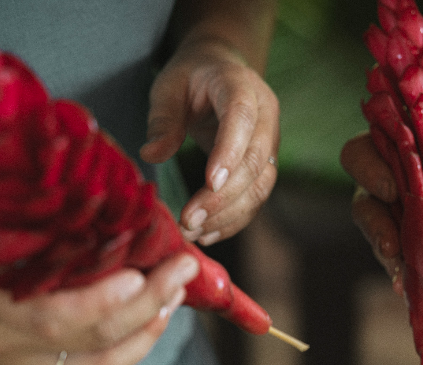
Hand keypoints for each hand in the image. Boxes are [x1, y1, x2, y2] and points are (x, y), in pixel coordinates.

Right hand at [0, 209, 198, 364]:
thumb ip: (41, 220)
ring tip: (174, 298)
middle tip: (183, 269)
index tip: (150, 267)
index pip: (61, 316)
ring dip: (148, 335)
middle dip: (151, 307)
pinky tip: (148, 323)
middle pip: (95, 343)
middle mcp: (6, 347)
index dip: (112, 298)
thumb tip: (113, 199)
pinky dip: (127, 350)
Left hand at [139, 38, 279, 244]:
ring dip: (229, 214)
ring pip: (260, 185)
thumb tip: (152, 155)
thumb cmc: (191, 78)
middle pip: (256, 161)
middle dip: (224, 196)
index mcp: (241, 86)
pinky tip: (207, 234)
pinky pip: (256, 198)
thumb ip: (163, 120)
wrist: (220, 72)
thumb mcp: (168, 87)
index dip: (229, 152)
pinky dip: (234, 220)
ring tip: (193, 232)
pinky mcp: (265, 166)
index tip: (209, 183)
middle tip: (189, 220)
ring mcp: (270, 143)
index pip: (242, 119)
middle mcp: (265, 116)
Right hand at [340, 132, 422, 293]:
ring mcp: (392, 225)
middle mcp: (383, 190)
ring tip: (405, 264)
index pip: (359, 156)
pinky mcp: (406, 256)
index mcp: (392, 154)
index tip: (392, 187)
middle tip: (393, 239)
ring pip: (377, 239)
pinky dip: (404, 276)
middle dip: (374, 223)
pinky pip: (398, 268)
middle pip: (362, 204)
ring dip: (389, 252)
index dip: (368, 171)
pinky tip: (413, 284)